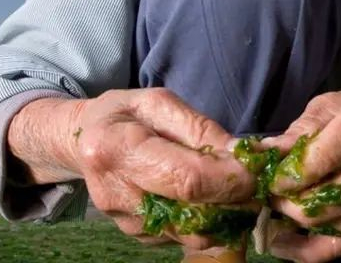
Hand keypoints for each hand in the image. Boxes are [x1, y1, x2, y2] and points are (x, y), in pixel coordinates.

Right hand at [9, 88, 256, 249]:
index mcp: (117, 149)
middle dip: (235, 201)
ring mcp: (125, 223)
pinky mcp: (137, 237)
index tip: (257, 170)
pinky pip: (185, 237)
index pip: (187, 179)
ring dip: (225, 216)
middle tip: (256, 182)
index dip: (230, 179)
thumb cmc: (125, 115)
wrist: (83, 142)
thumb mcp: (159, 103)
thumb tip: (241, 155)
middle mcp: (117, 194)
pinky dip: (207, 221)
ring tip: (235, 188)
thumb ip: (200, 128)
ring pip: (194, 234)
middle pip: (194, 214)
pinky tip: (210, 198)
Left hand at [262, 80, 340, 261]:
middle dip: (306, 198)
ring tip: (278, 211)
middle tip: (272, 196)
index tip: (278, 178)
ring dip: (308, 221)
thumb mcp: (329, 106)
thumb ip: (301, 130)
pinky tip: (285, 244)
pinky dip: (315, 249)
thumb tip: (264, 155)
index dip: (312, 163)